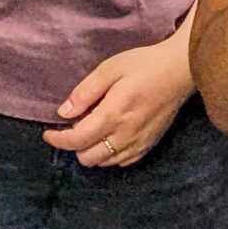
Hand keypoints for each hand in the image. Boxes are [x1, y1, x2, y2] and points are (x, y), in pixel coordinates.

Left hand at [43, 30, 192, 167]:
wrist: (179, 71)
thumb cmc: (144, 65)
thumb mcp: (110, 68)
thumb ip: (85, 92)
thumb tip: (63, 112)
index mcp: (113, 115)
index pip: (77, 140)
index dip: (58, 140)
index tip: (48, 134)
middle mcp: (125, 135)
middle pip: (88, 158)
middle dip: (73, 146)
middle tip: (72, 127)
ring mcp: (139, 144)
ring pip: (104, 163)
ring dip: (91, 151)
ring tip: (90, 129)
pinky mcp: (149, 146)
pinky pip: (122, 162)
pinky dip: (109, 155)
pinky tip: (108, 137)